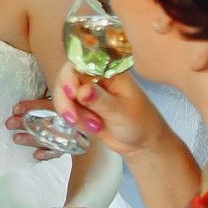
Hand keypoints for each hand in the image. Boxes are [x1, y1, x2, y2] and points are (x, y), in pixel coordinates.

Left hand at [6, 96, 62, 163]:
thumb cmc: (58, 111)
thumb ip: (40, 103)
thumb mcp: (52, 101)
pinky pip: (58, 151)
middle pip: (45, 121)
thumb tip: (18, 106)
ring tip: (16, 138)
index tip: (15, 109)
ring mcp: (68, 133)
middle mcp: (67, 119)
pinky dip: (47, 154)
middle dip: (25, 123)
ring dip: (31, 139)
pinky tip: (36, 155)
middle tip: (10, 124)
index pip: (46, 105)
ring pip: (49, 137)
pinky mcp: (68, 146)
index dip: (31, 107)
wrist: (83, 123)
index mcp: (62, 106)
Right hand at [49, 62, 167, 157]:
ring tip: (93, 126)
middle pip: (67, 79)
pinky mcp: (83, 107)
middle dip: (66, 100)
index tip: (71, 93)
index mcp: (109, 72)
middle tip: (73, 118)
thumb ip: (100, 101)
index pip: (81, 64)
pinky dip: (75, 120)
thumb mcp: (121, 112)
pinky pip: (68, 109)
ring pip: (64, 96)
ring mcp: (88, 93)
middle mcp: (96, 79)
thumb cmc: (141, 123)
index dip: (70, 76)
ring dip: (72, 113)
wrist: (142, 143)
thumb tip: (82, 90)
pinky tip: (93, 128)